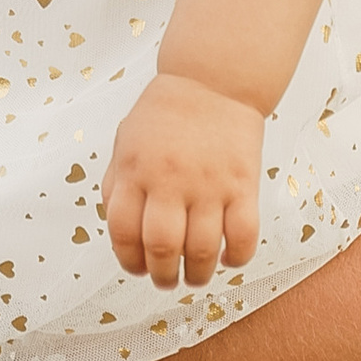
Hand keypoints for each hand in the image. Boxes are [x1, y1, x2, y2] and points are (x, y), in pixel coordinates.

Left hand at [103, 72, 265, 288]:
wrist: (213, 79)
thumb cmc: (165, 114)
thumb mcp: (125, 142)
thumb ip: (117, 185)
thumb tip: (119, 232)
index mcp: (135, 171)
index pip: (123, 233)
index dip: (129, 261)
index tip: (137, 269)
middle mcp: (170, 181)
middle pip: (163, 248)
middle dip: (163, 276)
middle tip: (167, 280)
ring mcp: (209, 184)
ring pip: (203, 250)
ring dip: (198, 275)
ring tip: (197, 276)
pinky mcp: (243, 185)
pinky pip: (243, 235)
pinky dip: (237, 257)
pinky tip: (229, 258)